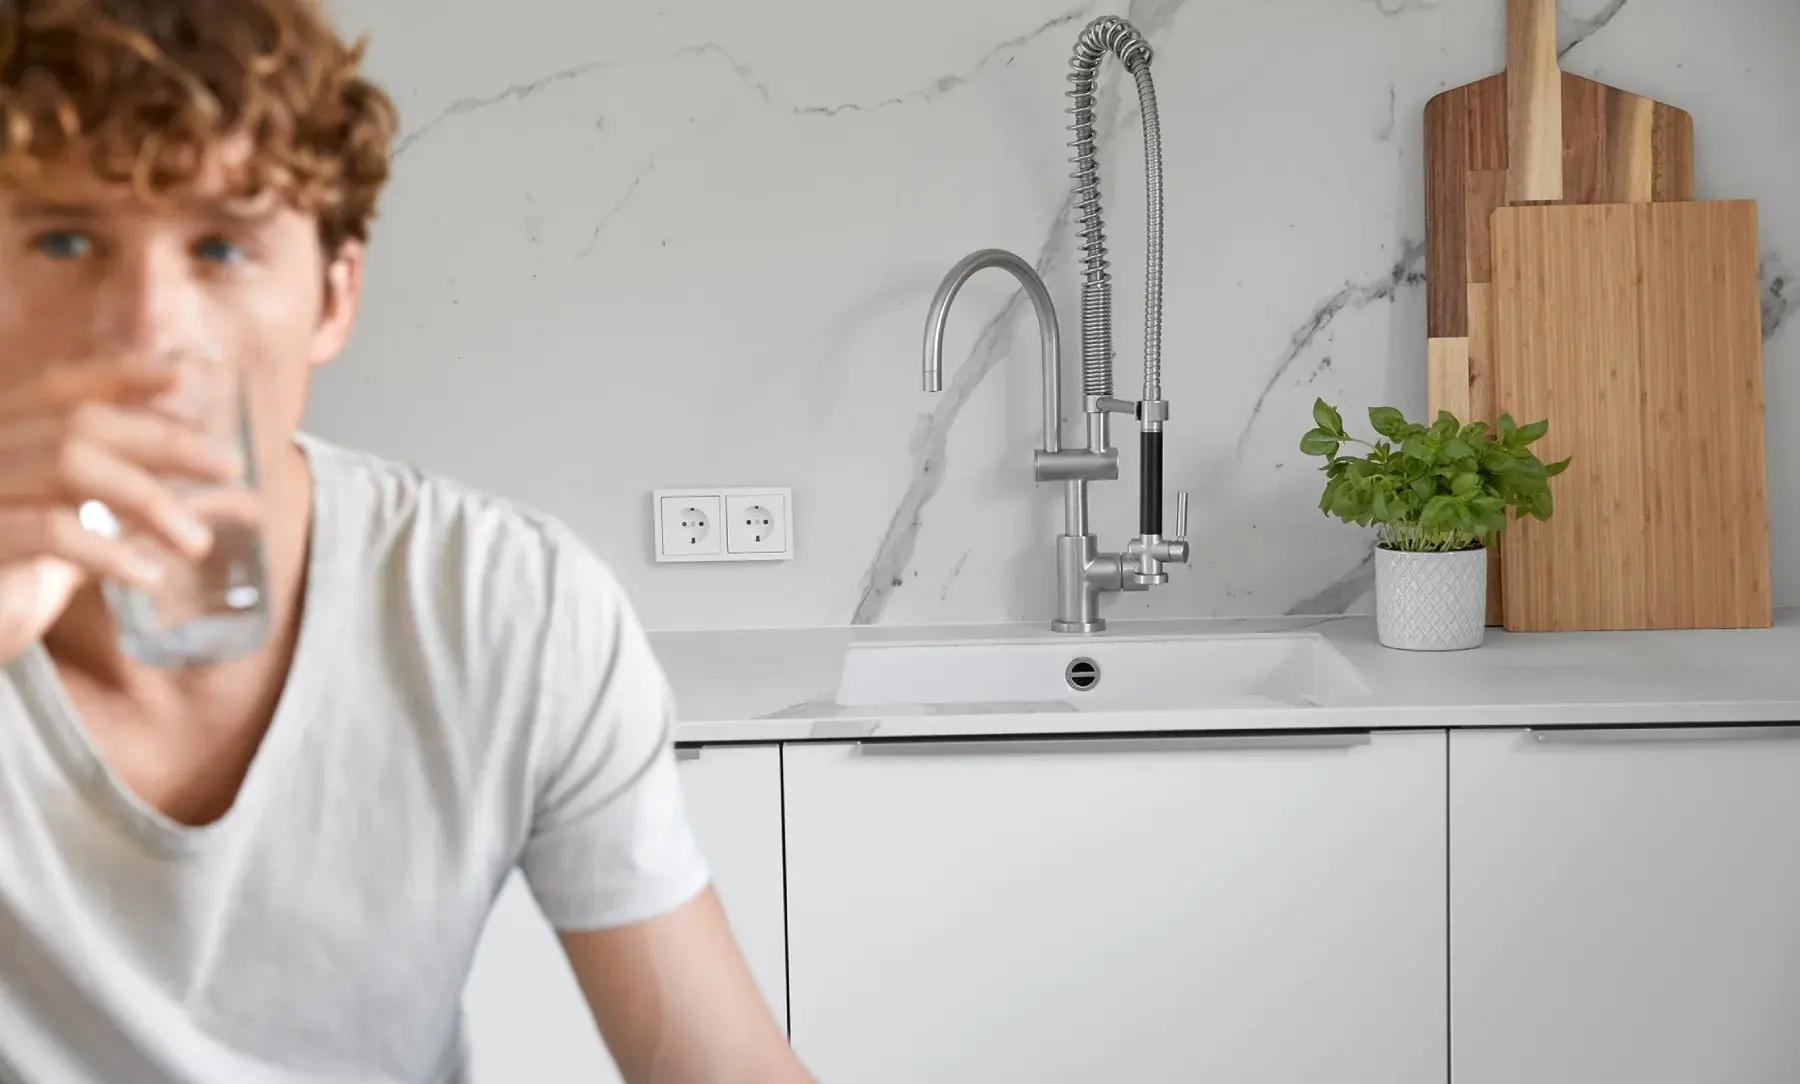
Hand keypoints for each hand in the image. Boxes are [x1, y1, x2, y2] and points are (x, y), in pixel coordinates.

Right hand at [0, 363, 242, 665]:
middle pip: (82, 422)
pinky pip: (47, 530)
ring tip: (198, 544)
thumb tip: (237, 494)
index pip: (63, 387)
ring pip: (69, 464)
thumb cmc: (15, 575)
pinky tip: (148, 576)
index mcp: (6, 434)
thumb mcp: (85, 531)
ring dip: (149, 499)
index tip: (185, 375)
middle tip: (231, 465)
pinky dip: (107, 549)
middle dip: (165, 439)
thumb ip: (145, 505)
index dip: (123, 373)